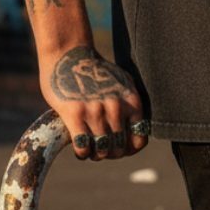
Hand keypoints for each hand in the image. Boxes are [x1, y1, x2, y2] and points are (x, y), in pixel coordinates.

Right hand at [41, 45, 148, 160]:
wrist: (69, 54)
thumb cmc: (94, 72)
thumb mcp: (121, 83)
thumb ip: (129, 104)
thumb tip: (134, 131)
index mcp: (131, 100)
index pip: (139, 140)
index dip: (129, 151)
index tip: (119, 150)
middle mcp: (116, 106)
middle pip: (119, 148)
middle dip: (110, 154)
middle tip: (101, 151)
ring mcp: (96, 110)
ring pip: (101, 149)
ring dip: (95, 155)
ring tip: (91, 151)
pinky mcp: (75, 113)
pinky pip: (83, 145)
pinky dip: (82, 153)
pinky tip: (80, 149)